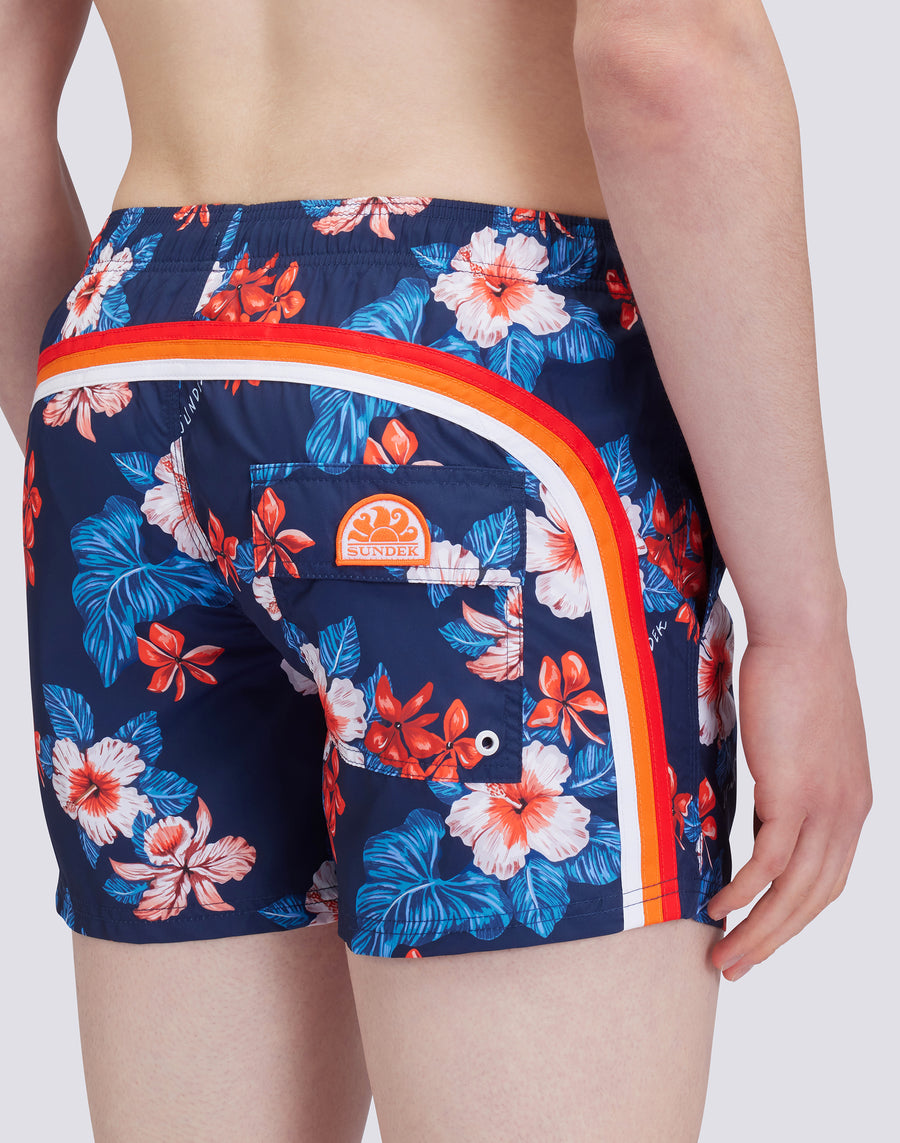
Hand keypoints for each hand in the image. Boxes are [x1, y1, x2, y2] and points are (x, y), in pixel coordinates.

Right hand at [705, 631, 871, 980]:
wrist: (804, 633)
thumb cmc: (795, 674)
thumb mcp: (799, 738)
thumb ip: (787, 777)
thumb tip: (759, 798)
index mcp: (852, 804)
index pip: (827, 880)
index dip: (794, 917)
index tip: (761, 936)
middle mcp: (848, 815)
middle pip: (814, 900)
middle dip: (775, 940)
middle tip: (737, 967)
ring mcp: (825, 807)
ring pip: (793, 893)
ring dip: (758, 932)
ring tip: (723, 955)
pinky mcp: (795, 794)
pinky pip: (768, 864)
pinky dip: (745, 894)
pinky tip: (718, 908)